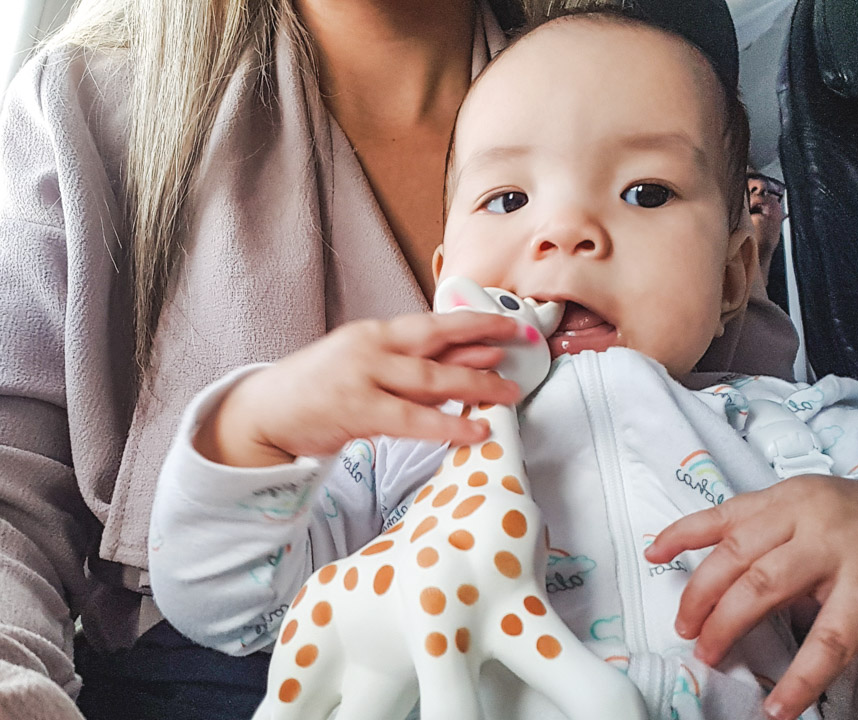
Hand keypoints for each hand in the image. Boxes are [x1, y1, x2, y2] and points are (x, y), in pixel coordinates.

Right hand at [194, 311, 522, 466]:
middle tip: (523, 350)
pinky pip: (411, 419)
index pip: (434, 324)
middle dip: (484, 346)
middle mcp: (372, 347)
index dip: (475, 322)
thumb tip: (463, 367)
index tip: (512, 324)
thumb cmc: (320, 388)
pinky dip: (446, 426)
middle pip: (438, 344)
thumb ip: (409, 366)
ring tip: (509, 395)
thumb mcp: (364, 365)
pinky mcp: (355, 411)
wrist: (265, 412)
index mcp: (376, 332)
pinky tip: (473, 431)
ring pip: (430, 380)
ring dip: (475, 387)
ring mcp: (362, 377)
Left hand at [644, 474, 857, 719]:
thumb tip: (722, 578)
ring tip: (710, 653)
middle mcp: (805, 517)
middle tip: (685, 627)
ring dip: (727, 625)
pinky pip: (826, 641)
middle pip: (732, 557)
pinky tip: (779, 703)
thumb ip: (770, 535)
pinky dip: (799, 677)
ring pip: (762, 588)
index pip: (722, 515)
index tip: (652, 554)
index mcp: (786, 499)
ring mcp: (837, 552)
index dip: (682, 535)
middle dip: (698, 596)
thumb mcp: (813, 512)